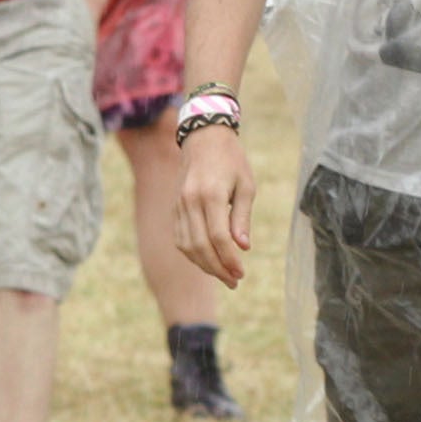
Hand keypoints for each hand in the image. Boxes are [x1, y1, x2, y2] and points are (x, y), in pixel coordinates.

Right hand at [175, 125, 253, 285]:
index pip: (218, 237)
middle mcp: (190, 201)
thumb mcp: (246, 186)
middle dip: (217, 268)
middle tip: (234, 282)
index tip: (241, 273)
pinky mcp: (174, 207)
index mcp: (211, 195)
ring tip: (223, 274)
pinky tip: (207, 260)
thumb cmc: (231, 161)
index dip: (229, 259)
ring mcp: (179, 205)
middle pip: (200, 246)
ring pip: (187, 245)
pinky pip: (180, 237)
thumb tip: (243, 247)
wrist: (203, 139)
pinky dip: (192, 253)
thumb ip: (242, 217)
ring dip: (204, 265)